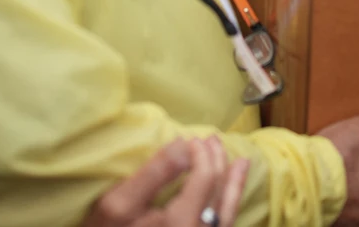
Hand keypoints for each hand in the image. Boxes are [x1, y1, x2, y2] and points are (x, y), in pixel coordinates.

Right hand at [85, 137, 250, 226]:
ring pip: (226, 211)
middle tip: (211, 139)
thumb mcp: (120, 202)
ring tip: (238, 161)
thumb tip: (184, 143)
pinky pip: (222, 224)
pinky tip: (233, 190)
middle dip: (217, 161)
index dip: (202, 153)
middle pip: (217, 192)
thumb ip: (156, 172)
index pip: (204, 178)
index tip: (191, 139)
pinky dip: (230, 203)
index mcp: (180, 223)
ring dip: (232, 182)